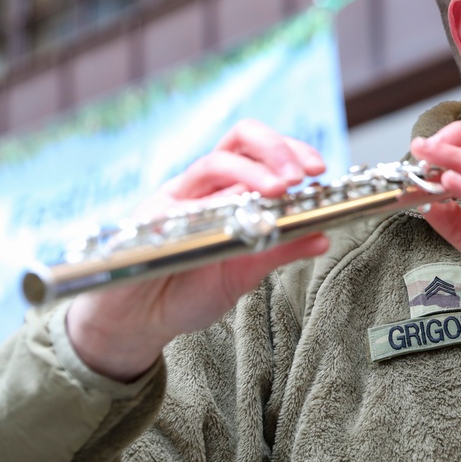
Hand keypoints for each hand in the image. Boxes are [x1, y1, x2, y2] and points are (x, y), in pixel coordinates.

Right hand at [66, 119, 330, 381]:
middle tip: (302, 175)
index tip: (319, 170)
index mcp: (230, 191)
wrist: (136, 322)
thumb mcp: (246, 271)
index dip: (292, 150)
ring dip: (253, 171)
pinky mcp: (149, 219)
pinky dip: (212, 206)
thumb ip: (281, 250)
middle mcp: (205, 186)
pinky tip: (232, 220)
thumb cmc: (188, 291)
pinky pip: (181, 202)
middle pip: (240, 139)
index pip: (263, 151)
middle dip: (276, 148)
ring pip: (214, 162)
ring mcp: (176, 198)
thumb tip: (324, 237)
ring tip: (280, 190)